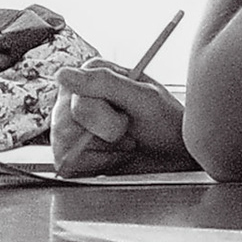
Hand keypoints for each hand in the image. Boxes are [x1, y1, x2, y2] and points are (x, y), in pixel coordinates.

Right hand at [51, 63, 195, 177]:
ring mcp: (70, 126)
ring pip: (66, 147)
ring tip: (125, 143)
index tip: (125, 115)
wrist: (177, 154)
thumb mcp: (145, 98)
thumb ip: (106, 83)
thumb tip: (64, 74)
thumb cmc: (167, 122)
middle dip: (108, 133)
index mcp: (90, 76)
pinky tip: (116, 156)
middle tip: (129, 130)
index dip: (101, 114)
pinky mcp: (72, 153)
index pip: (76, 99)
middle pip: (66, 125)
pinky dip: (99, 166)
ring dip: (105, 151)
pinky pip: (69, 166)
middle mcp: (74, 99)